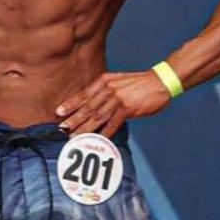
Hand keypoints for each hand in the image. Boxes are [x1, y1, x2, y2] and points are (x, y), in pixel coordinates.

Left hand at [55, 70, 173, 137]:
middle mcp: (108, 89)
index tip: (59, 112)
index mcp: (105, 81)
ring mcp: (118, 99)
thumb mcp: (119, 80)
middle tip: (61, 128)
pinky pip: (113, 123)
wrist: (160, 81)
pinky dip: (104, 133)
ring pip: (97, 116)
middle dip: (73, 118)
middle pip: (87, 107)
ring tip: (74, 136)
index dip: (71, 104)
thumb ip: (105, 90)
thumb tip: (92, 104)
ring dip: (85, 128)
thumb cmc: (140, 83)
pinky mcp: (128, 108)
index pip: (84, 94)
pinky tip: (97, 139)